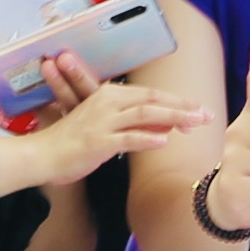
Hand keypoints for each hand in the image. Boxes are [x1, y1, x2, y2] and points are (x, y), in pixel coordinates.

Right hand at [0, 78, 207, 193]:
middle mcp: (108, 104)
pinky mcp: (98, 141)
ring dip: (174, 119)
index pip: (151, 95)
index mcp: (110, 96)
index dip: (177, 102)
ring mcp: (103, 122)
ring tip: (195, 124)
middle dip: (183, 108)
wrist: (42, 155)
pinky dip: (147, 139)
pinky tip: (164, 142)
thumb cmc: (72, 143)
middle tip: (206, 115)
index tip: (199, 109)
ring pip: (146, 115)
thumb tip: (165, 129)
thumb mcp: (105, 128)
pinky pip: (128, 138)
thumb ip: (134, 125)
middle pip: (153, 101)